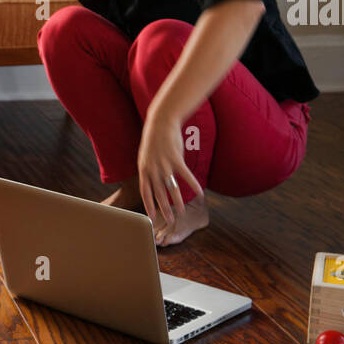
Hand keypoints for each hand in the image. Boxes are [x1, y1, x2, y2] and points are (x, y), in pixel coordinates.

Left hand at [137, 108, 202, 229]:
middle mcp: (153, 169)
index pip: (145, 192)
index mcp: (144, 170)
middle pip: (158, 193)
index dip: (148, 205)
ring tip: (182, 212)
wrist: (160, 123)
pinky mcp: (176, 158)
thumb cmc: (154, 141)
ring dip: (177, 201)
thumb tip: (153, 184)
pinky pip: (186, 175)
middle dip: (163, 208)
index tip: (151, 218)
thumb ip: (149, 172)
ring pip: (172, 188)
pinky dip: (193, 185)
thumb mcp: (146, 158)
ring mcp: (164, 164)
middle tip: (169, 220)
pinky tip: (199, 193)